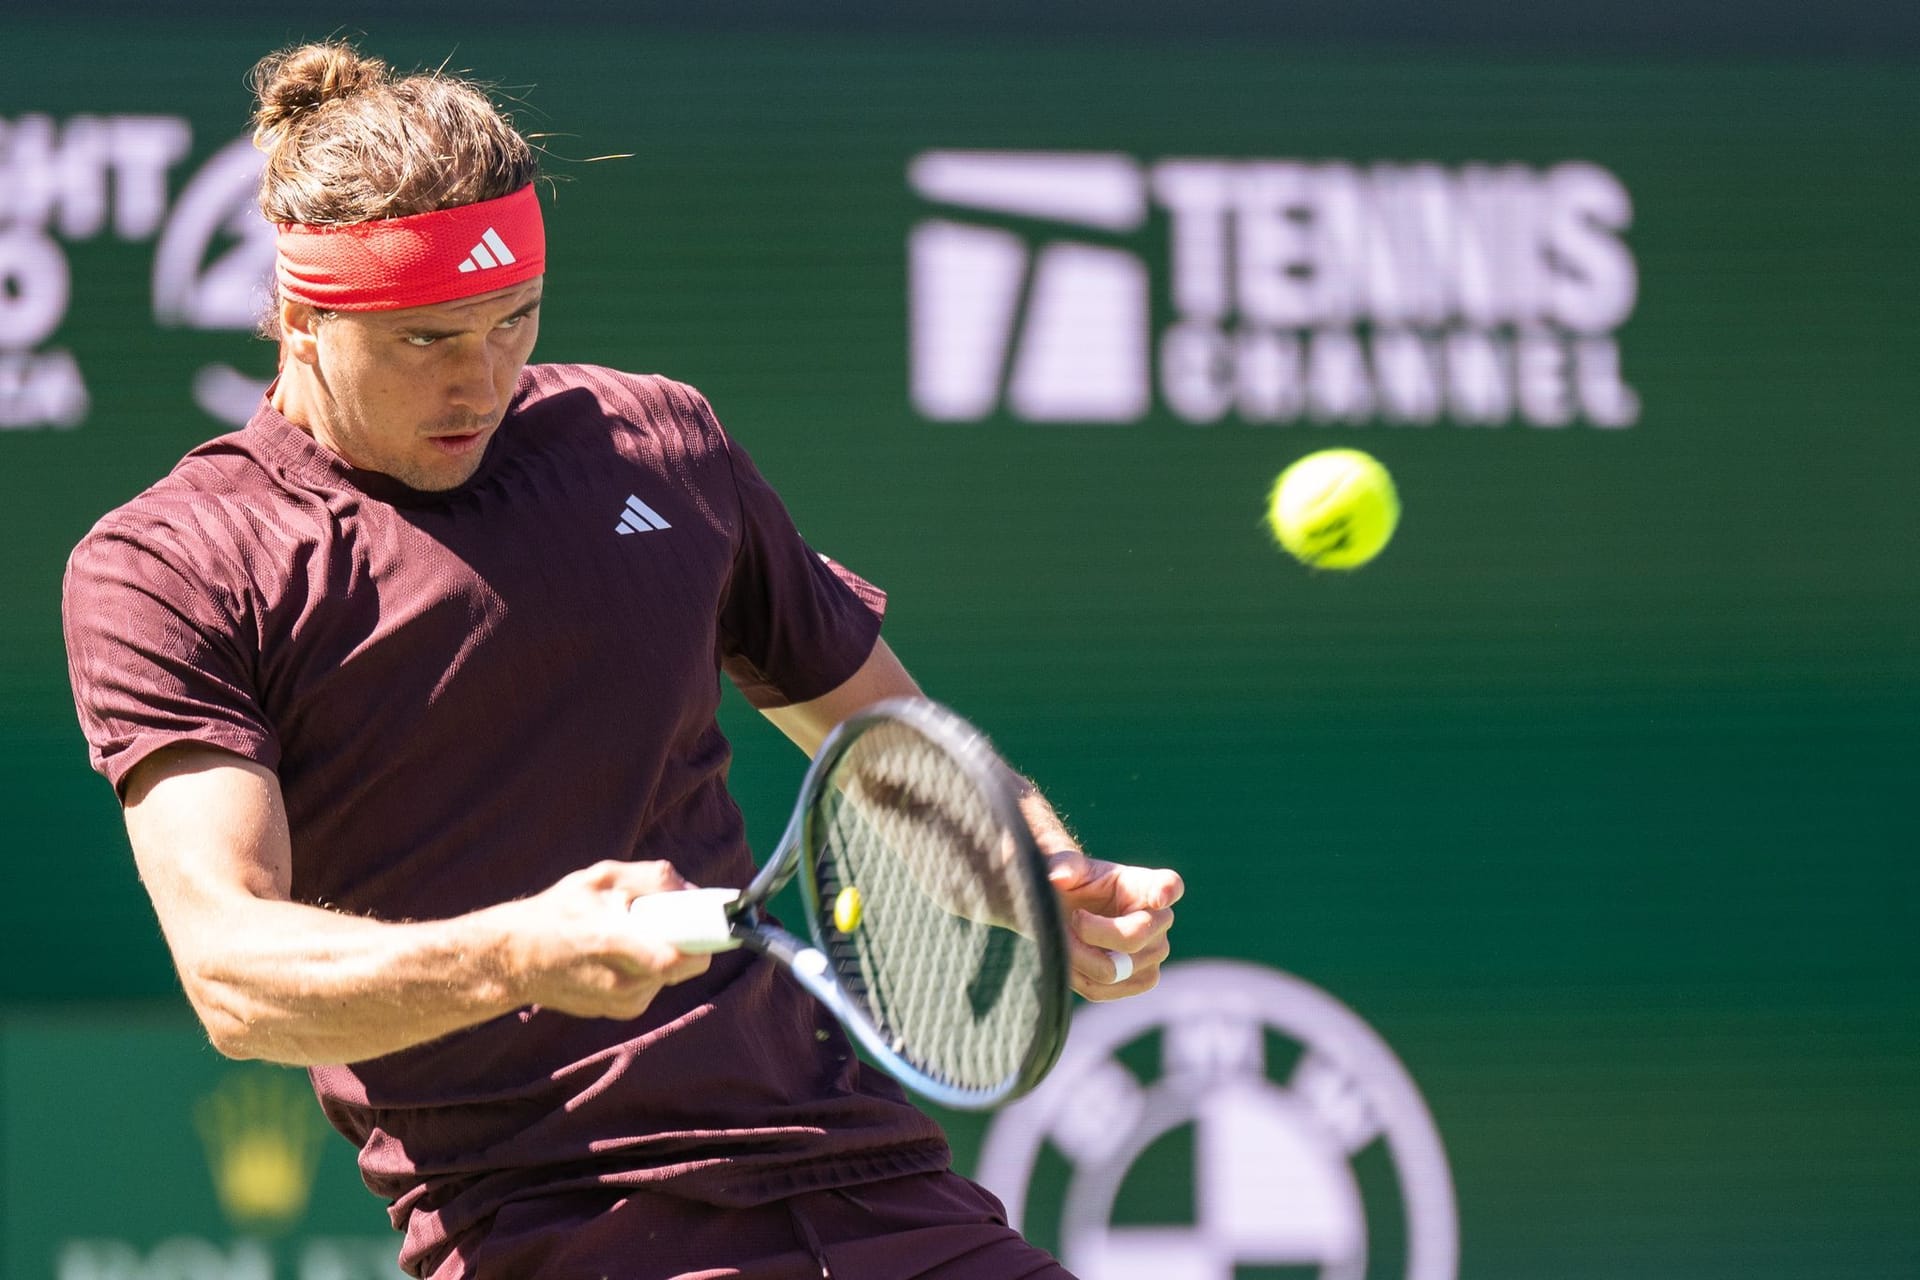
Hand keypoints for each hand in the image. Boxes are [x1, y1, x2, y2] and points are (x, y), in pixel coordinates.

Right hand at [500, 860, 712, 1020]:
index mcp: (613, 944)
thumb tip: (693, 890)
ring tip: (630, 934)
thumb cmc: (557, 913)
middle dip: (684, 937)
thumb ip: (652, 877)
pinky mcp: (623, 1011)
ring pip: (673, 973)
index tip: (710, 917)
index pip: (682, 957)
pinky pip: (656, 983)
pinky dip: (649, 965)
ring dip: (664, 950)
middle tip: (660, 917)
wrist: (516, 959)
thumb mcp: (600, 878)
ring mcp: (624, 1003)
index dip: (705, 936)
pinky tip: (620, 953)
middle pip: (687, 964)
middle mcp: (623, 984)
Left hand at [1043, 846, 1182, 1001]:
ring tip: (1062, 938)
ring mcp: (1155, 953)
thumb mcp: (1068, 867)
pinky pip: (1103, 990)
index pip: (1168, 885)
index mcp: (1146, 885)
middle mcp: (1160, 920)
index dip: (1166, 892)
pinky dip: (1076, 977)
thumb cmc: (1080, 886)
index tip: (1159, 896)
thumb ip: (1063, 865)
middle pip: (1133, 936)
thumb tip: (1059, 876)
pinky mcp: (1142, 980)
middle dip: (1090, 932)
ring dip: (1076, 956)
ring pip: (1112, 970)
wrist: (1076, 916)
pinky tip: (1069, 959)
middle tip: (1070, 919)